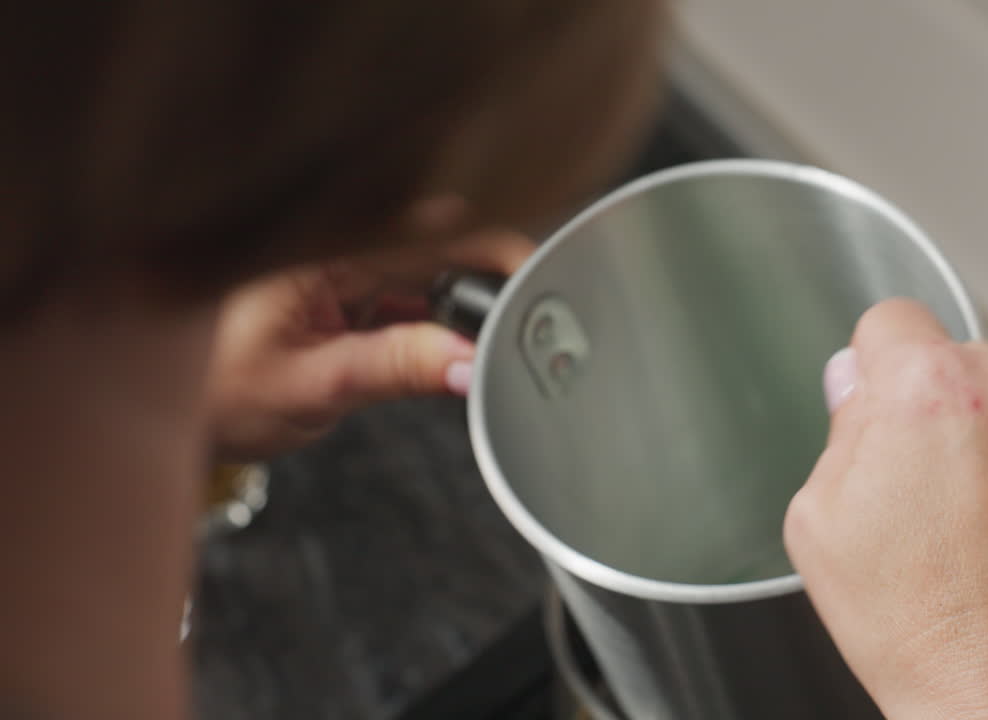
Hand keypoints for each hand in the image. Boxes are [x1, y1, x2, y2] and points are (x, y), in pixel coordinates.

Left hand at [206, 217, 532, 460]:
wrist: (173, 408)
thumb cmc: (215, 391)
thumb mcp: (313, 386)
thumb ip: (395, 369)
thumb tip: (470, 365)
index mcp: (329, 245)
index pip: (437, 229)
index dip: (498, 251)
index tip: (539, 285)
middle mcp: (343, 243)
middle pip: (449, 242)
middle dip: (496, 282)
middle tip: (532, 329)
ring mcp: (351, 265)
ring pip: (440, 267)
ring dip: (473, 304)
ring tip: (495, 346)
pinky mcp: (356, 290)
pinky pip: (420, 291)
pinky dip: (446, 321)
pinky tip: (456, 353)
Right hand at [784, 197, 987, 719]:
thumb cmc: (923, 635)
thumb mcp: (820, 531)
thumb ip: (839, 436)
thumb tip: (858, 383)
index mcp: (925, 394)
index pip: (889, 329)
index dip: (875, 368)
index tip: (879, 405)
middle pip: (967, 336)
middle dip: (937, 383)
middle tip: (934, 469)